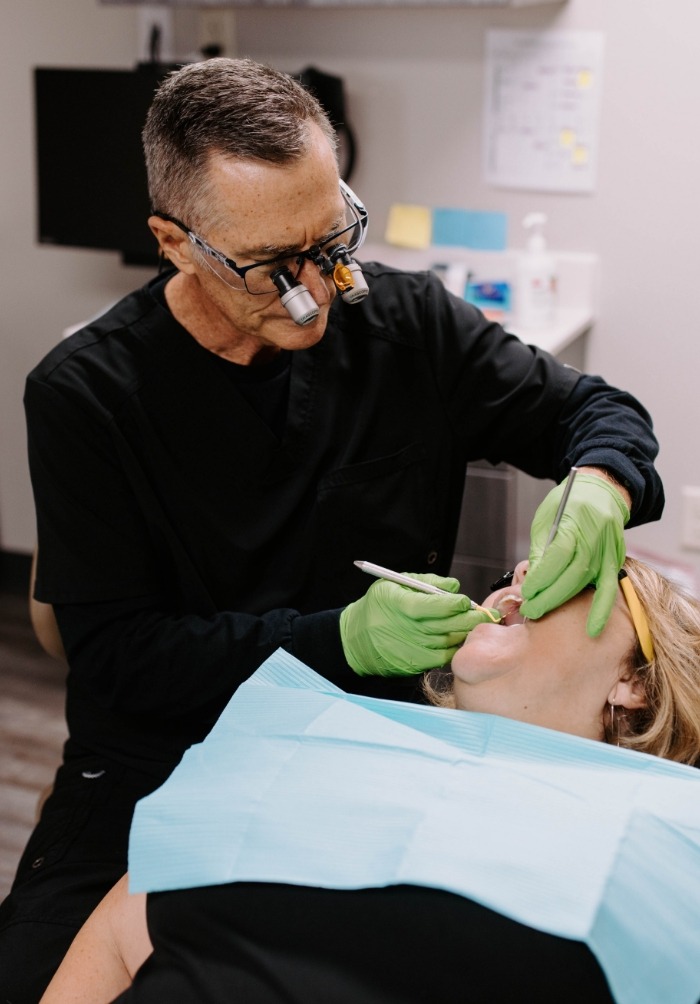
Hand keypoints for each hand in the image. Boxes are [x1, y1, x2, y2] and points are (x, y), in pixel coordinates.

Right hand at [340, 573, 498, 677]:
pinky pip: (443, 657)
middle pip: (451, 625)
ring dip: (464, 633)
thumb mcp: (394, 584)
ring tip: (471, 625)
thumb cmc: (377, 607)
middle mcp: (409, 629)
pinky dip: (452, 647)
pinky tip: (454, 638)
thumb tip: (454, 587)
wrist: (355, 639)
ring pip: (451, 641)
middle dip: (471, 618)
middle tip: (484, 614)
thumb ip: (427, 582)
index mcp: (403, 606)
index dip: (458, 603)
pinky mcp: (415, 664)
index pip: (440, 605)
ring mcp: (413, 649)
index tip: (465, 601)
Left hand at [520, 473, 629, 635]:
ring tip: (542, 613)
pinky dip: (602, 610)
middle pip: (570, 576)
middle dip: (547, 597)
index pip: (557, 557)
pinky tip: (593, 628)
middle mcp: (594, 539)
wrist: (601, 492)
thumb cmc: (569, 503)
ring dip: (563, 603)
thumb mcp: (545, 518)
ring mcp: (607, 552)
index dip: (540, 579)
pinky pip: (610, 589)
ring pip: (585, 584)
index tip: (526, 592)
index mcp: (574, 523)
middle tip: (529, 609)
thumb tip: (533, 580)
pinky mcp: (614, 562)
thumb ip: (541, 549)